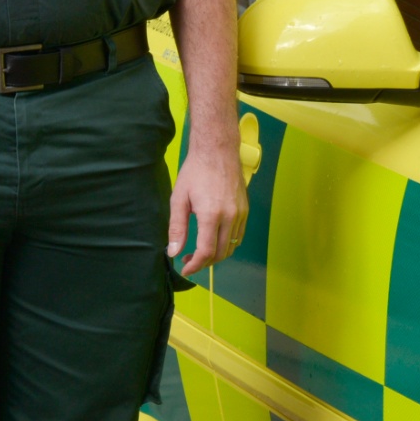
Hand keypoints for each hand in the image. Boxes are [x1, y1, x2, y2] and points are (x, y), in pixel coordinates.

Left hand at [168, 141, 247, 276]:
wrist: (218, 151)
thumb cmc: (195, 172)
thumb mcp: (179, 199)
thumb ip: (177, 228)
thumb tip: (174, 252)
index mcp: (211, 215)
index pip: (206, 252)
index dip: (195, 265)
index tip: (185, 269)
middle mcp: (230, 217)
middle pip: (221, 253)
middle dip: (204, 262)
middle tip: (188, 260)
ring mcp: (241, 213)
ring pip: (232, 246)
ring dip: (217, 254)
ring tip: (200, 251)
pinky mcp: (246, 209)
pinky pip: (239, 235)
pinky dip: (227, 243)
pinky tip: (214, 238)